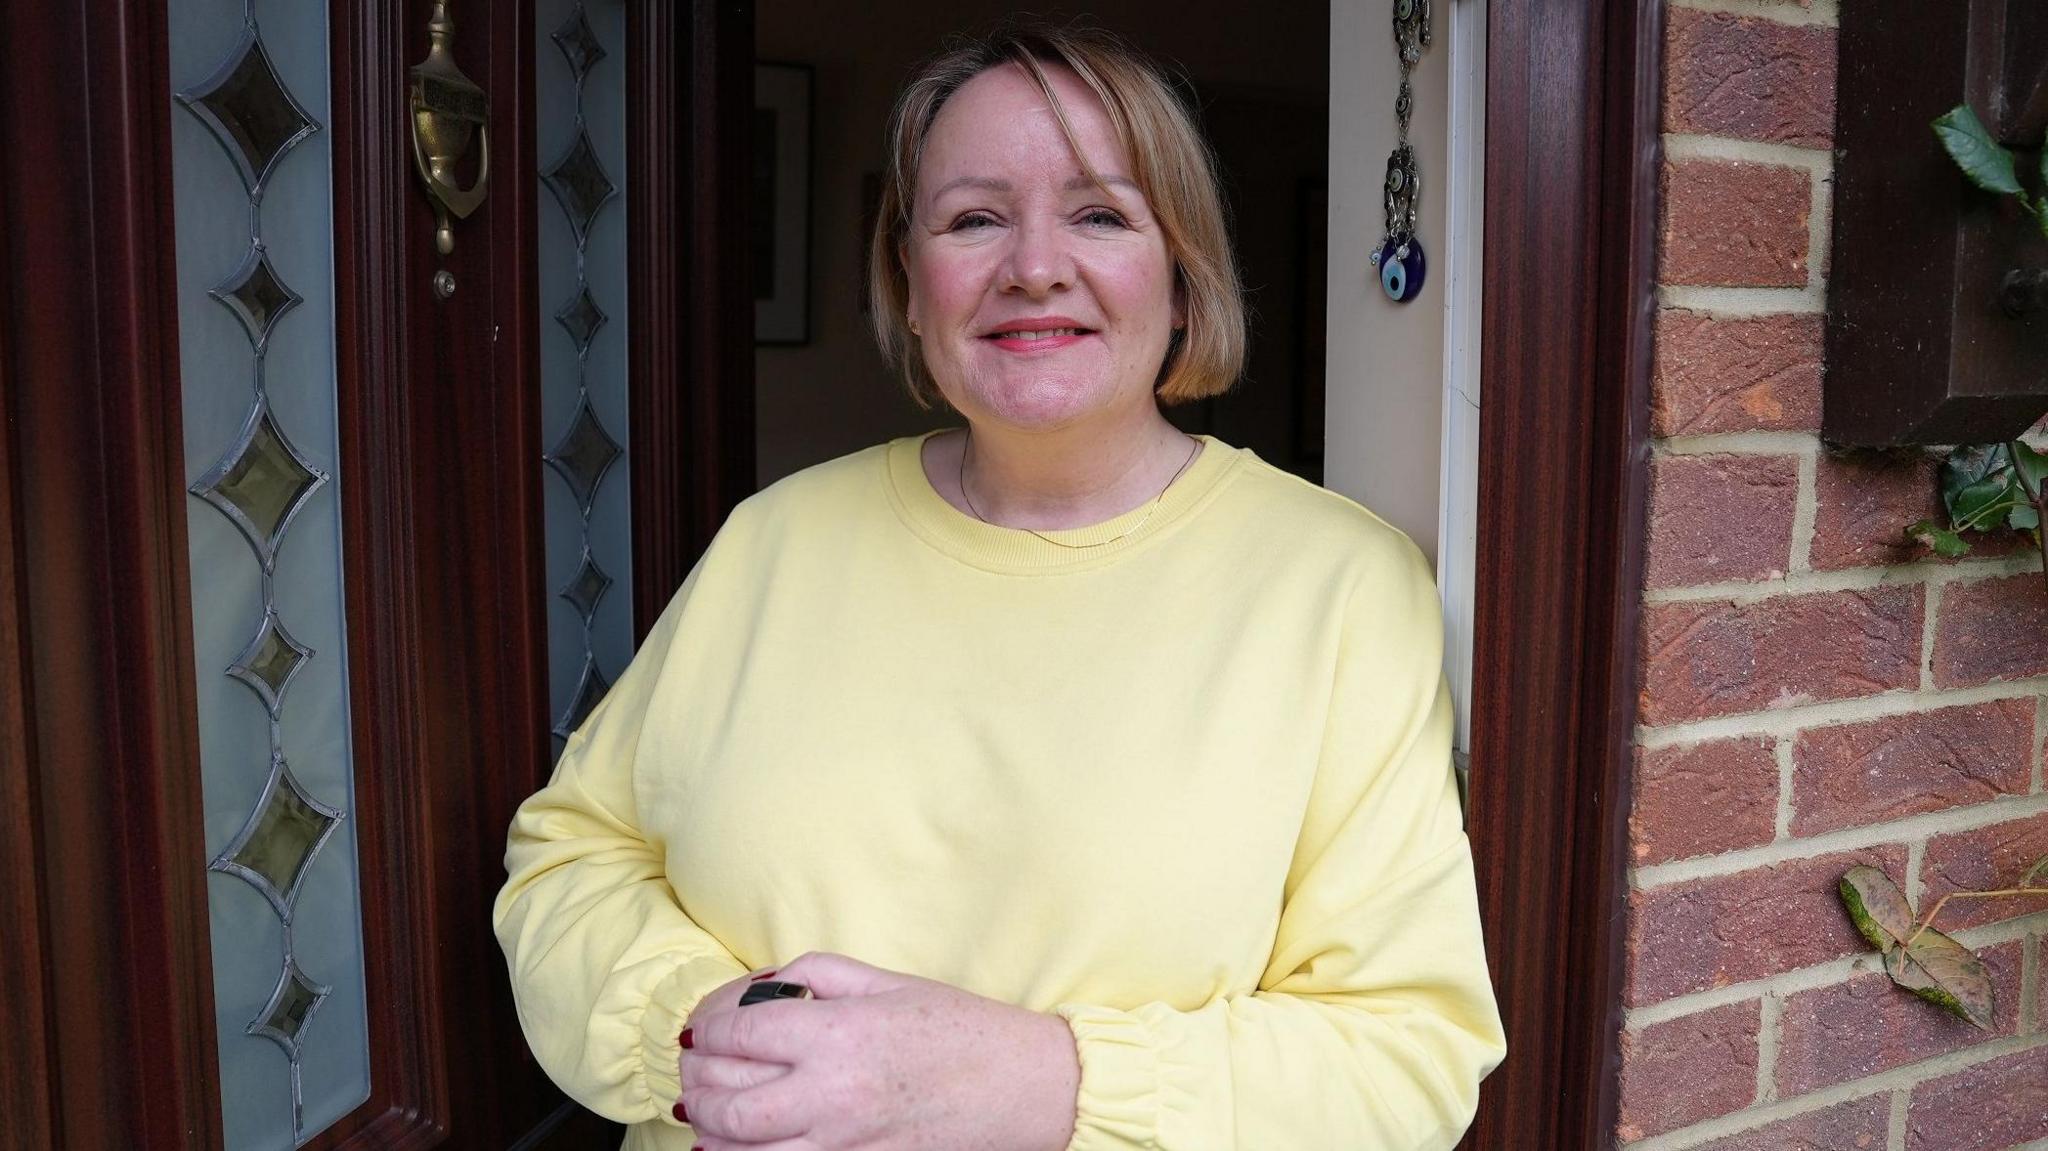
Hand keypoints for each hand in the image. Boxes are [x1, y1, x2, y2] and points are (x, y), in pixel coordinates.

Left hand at [678, 952, 1079, 1150]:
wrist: (1021, 1088)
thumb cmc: (960, 1029)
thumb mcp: (887, 981)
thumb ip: (816, 974)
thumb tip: (758, 987)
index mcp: (839, 1032)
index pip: (738, 1032)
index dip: (706, 1026)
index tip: (702, 1024)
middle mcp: (832, 1092)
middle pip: (724, 1096)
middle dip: (695, 1077)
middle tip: (692, 1062)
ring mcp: (840, 1143)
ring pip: (738, 1146)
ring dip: (707, 1123)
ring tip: (701, 1103)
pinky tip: (727, 1145)